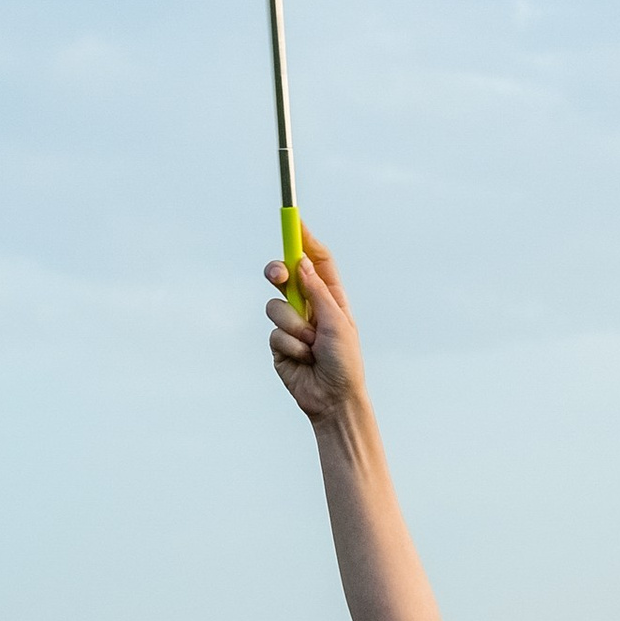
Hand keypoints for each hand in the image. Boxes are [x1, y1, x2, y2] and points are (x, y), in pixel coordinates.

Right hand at [264, 228, 367, 431]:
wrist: (333, 400)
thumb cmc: (345, 362)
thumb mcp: (337, 321)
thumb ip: (316, 291)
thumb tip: (300, 262)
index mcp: (329, 296)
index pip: (315, 260)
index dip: (303, 239)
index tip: (293, 220)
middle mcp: (309, 306)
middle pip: (285, 275)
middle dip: (278, 272)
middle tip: (279, 275)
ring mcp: (292, 324)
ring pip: (275, 306)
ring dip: (293, 326)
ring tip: (311, 345)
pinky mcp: (279, 344)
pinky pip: (274, 333)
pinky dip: (289, 346)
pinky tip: (303, 360)